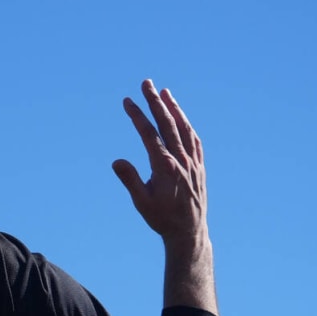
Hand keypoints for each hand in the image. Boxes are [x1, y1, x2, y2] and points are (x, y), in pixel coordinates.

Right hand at [112, 79, 207, 244]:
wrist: (188, 232)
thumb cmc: (161, 219)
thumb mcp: (141, 202)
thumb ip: (130, 180)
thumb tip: (117, 161)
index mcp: (165, 167)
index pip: (149, 134)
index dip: (137, 115)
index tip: (127, 100)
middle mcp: (182, 160)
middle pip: (168, 123)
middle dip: (156, 101)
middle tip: (146, 83)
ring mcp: (193, 162)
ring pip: (184, 128)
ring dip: (174, 108)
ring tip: (165, 92)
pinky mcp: (199, 167)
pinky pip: (194, 140)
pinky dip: (186, 125)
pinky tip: (181, 118)